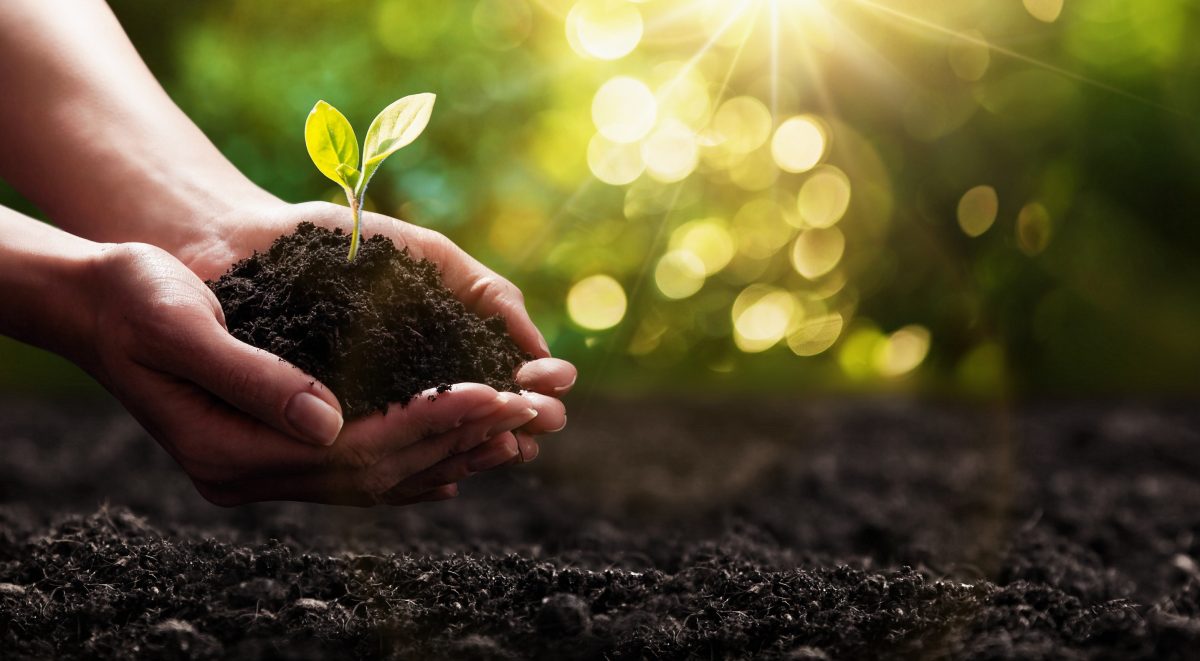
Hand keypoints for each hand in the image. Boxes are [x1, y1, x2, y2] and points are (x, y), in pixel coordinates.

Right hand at [85, 242, 564, 505]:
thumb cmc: (134, 299)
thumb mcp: (182, 326)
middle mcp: (248, 475)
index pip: (353, 451)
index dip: (430, 422)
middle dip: (455, 439)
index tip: (494, 393)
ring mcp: (259, 472)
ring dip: (444, 456)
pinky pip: (354, 472)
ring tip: (511, 436)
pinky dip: (408, 463)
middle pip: (374, 472)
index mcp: (228, 452)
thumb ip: (254, 379)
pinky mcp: (270, 454)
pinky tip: (453, 461)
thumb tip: (331, 423)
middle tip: (527, 412)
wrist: (99, 304)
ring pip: (372, 479)